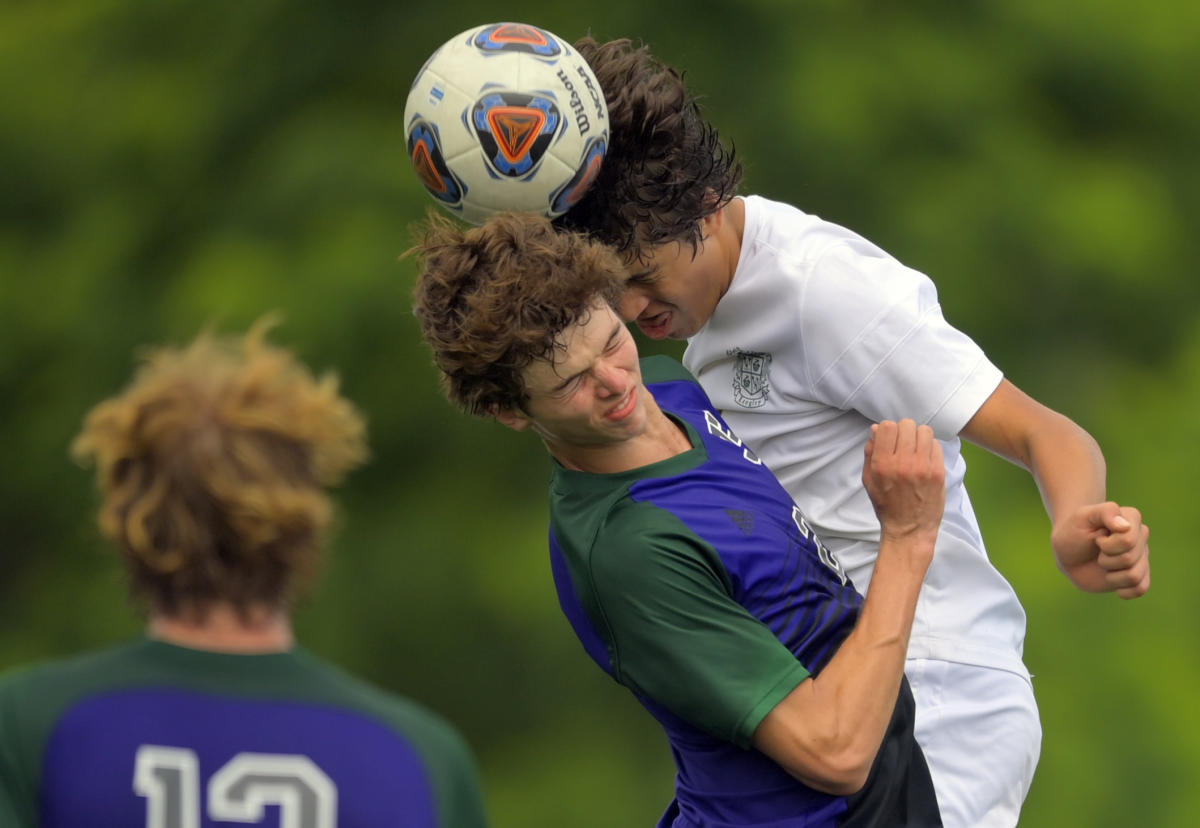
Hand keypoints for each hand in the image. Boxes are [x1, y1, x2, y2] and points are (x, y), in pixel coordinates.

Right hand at [862, 420, 945, 549]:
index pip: (887, 427)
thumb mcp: (869, 481)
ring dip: (918, 436)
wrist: (909, 529)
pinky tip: (925, 458)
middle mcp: (902, 463)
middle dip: (903, 431)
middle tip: (903, 444)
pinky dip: (930, 447)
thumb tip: (876, 429)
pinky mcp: (938, 472)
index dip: (887, 429)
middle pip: (906, 425)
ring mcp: (923, 467)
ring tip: (916, 449)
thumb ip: (870, 453)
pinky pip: (936, 445)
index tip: (889, 439)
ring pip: (924, 431)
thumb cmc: (886, 505)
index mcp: (882, 465)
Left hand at [1052, 502, 1150, 598]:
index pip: (1128, 540)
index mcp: (1132, 518)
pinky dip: (1124, 590)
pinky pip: (1140, 588)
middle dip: (1105, 559)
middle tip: (1097, 551)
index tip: (1096, 538)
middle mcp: (1141, 537)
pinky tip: (1111, 580)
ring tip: (1102, 563)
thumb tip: (1125, 526)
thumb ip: (1105, 512)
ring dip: (1111, 574)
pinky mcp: (1137, 575)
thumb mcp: (1083, 516)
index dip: (1107, 545)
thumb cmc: (1074, 530)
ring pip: (1135, 576)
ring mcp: (1140, 557)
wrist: (1068, 551)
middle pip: (1130, 559)